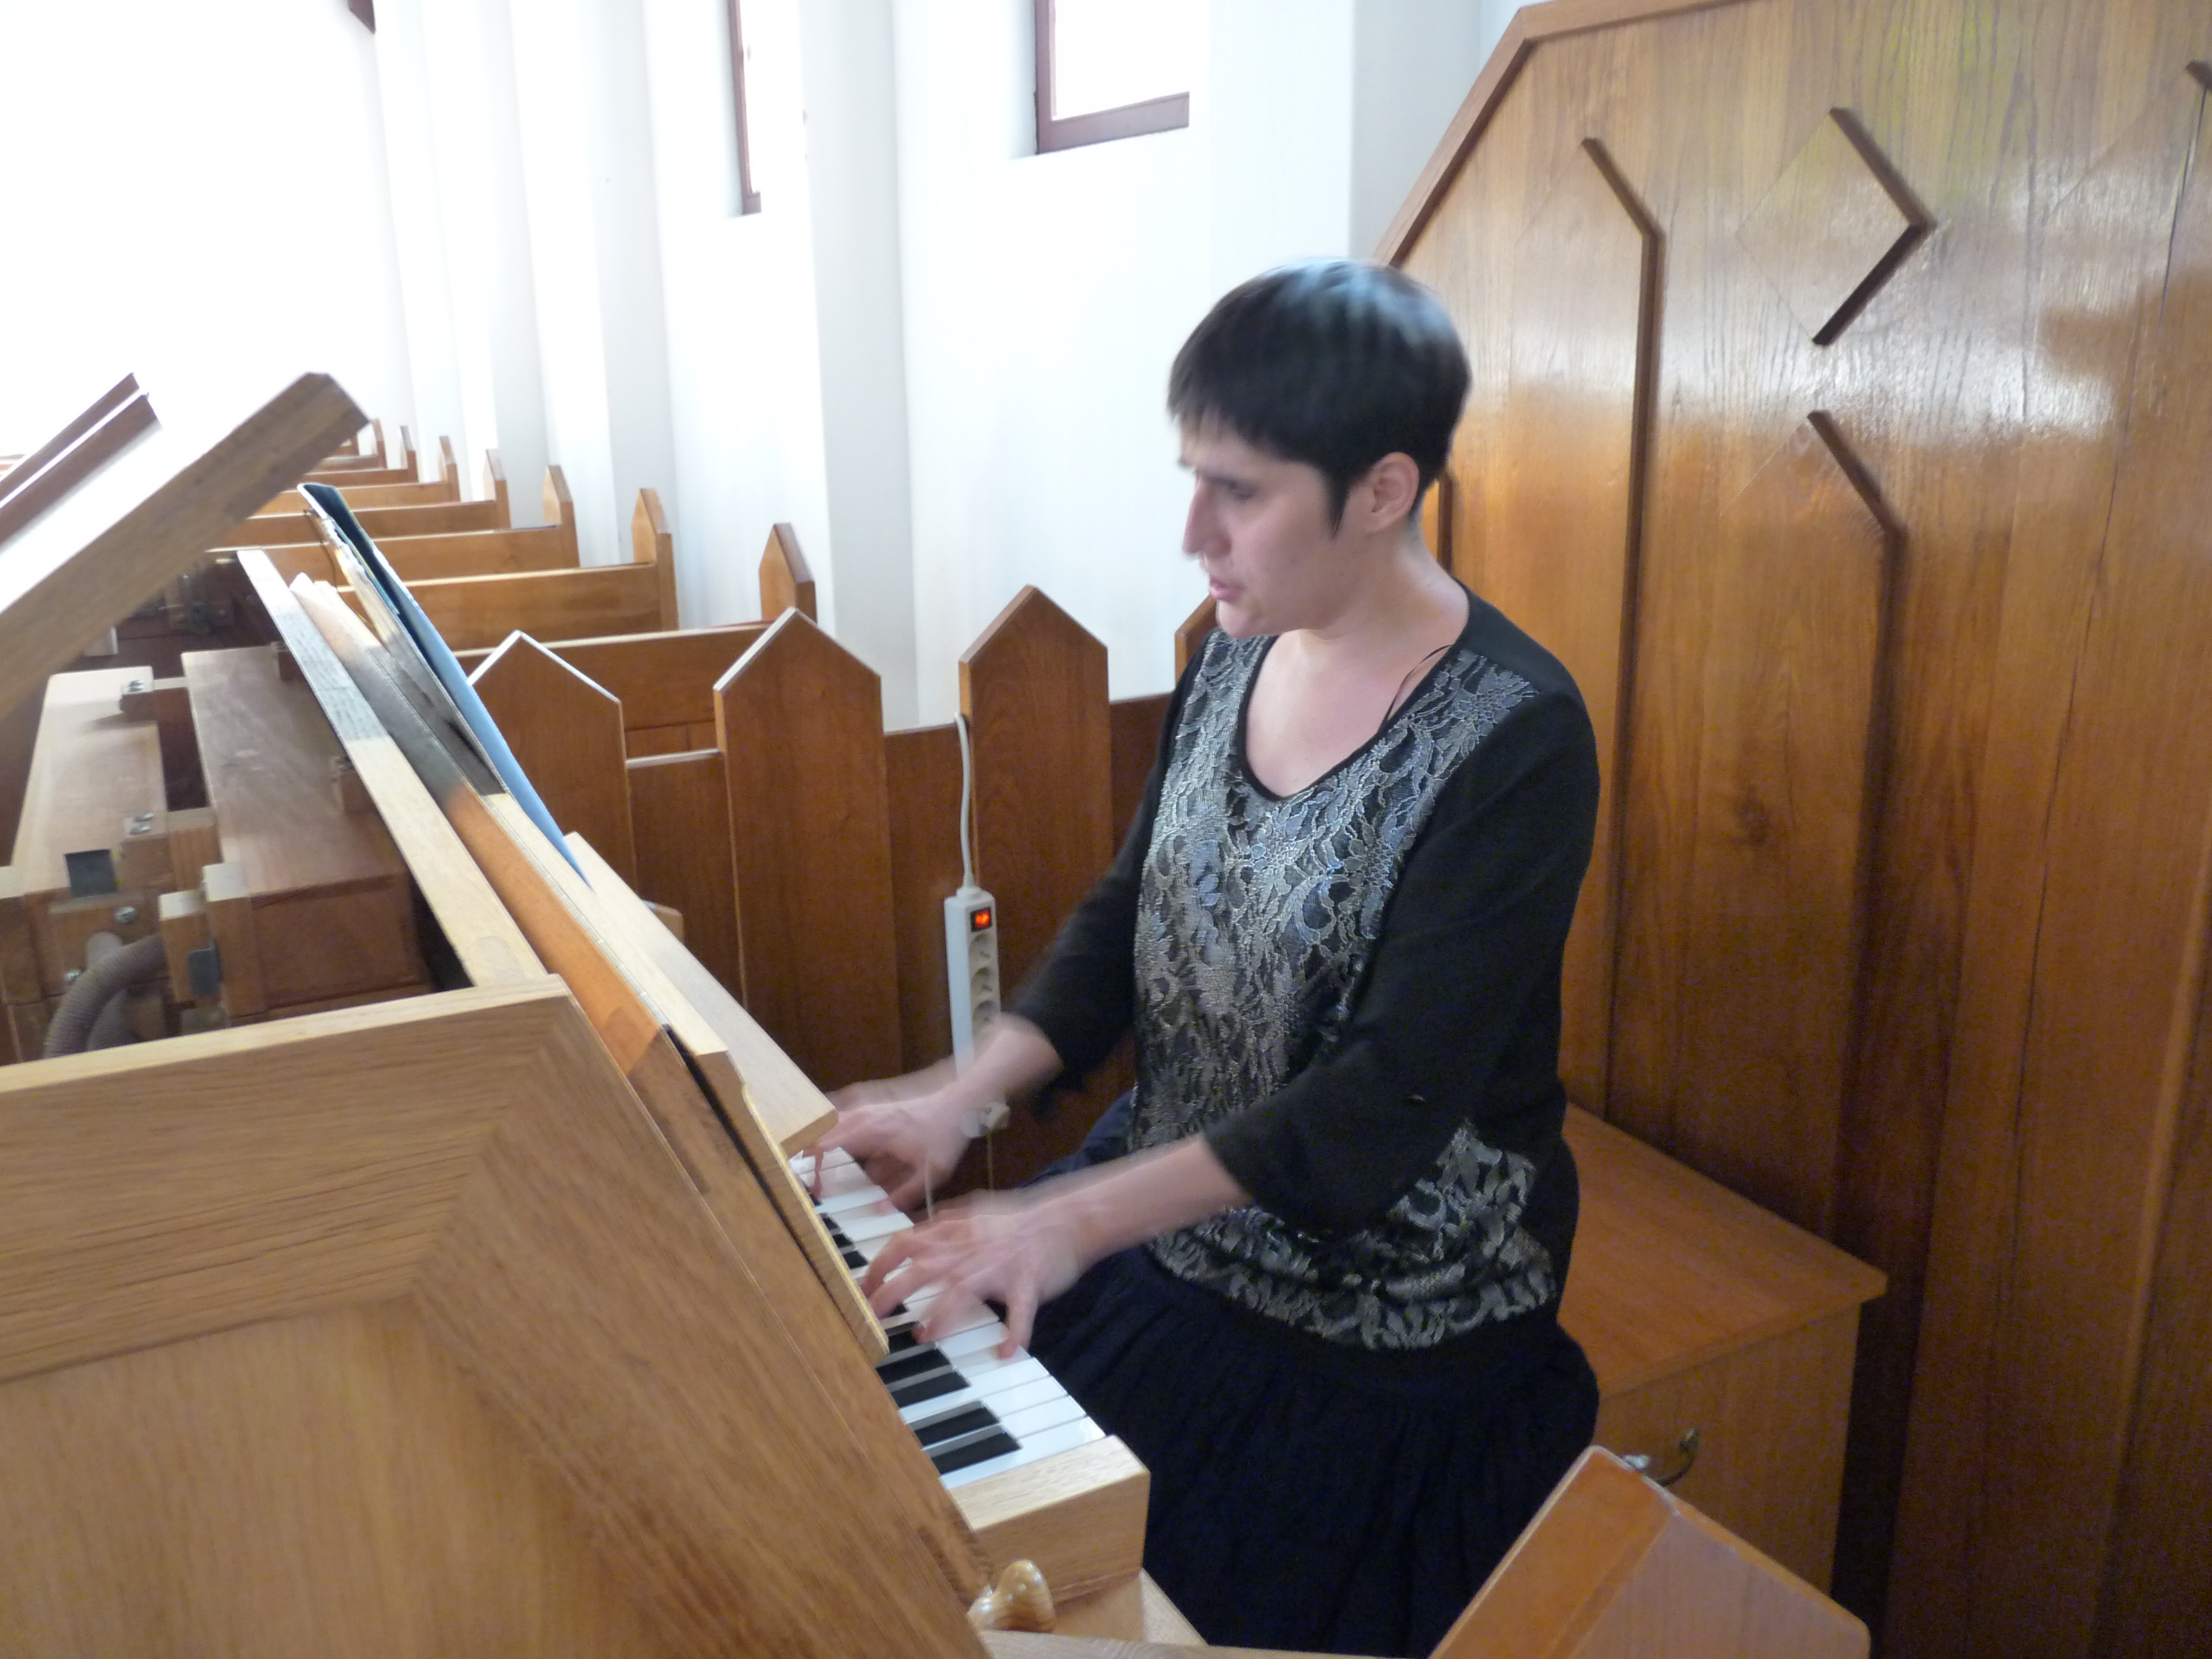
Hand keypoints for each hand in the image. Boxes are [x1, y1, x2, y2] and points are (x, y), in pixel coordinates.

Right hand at [815, 1069, 974, 1210]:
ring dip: (821, 1144)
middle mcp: (864, 1117)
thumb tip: (879, 1212)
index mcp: (872, 1131)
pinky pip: (844, 1121)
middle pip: (822, 1132)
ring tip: (814, 1169)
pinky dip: (835, 1135)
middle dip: (810, 1155)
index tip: (812, 1184)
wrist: (957, 1103)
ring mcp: (867, 1111)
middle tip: (807, 1179)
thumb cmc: (944, 1136)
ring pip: (831, 1125)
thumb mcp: (930, 1172)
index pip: (826, 1143)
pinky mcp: (873, 1111)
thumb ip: (904, 1194)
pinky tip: (836, 1153)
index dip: (813, 1164)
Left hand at [860, 1189, 1090, 1356]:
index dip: (879, 1265)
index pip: (905, 1243)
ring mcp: (999, 1266)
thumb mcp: (976, 1213)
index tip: (863, 1286)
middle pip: (921, 1269)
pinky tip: (1006, 1351)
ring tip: (924, 1336)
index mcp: (957, 1233)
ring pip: (962, 1289)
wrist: (1068, 1217)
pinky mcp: (1028, 1283)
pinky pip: (1020, 1310)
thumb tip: (913, 1231)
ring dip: (940, 1315)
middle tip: (872, 1317)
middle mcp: (971, 1250)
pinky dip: (1015, 1332)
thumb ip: (944, 1223)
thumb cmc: (1021, 1220)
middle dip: (891, 1293)